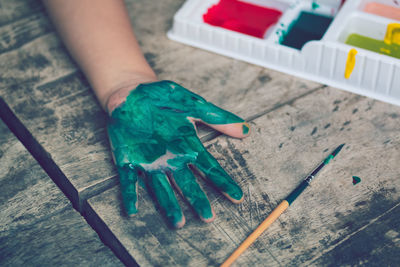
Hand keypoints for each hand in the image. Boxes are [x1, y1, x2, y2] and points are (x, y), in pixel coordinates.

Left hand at [107, 81, 249, 227]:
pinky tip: (132, 210)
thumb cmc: (163, 98)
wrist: (132, 93)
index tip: (237, 197)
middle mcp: (170, 159)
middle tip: (208, 217)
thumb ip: (217, 117)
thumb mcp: (192, 104)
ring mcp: (148, 162)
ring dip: (168, 205)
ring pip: (161, 187)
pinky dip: (130, 194)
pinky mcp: (127, 159)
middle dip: (197, 200)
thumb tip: (246, 129)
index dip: (223, 182)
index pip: (209, 167)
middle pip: (187, 183)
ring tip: (178, 222)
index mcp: (187, 146)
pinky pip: (128, 180)